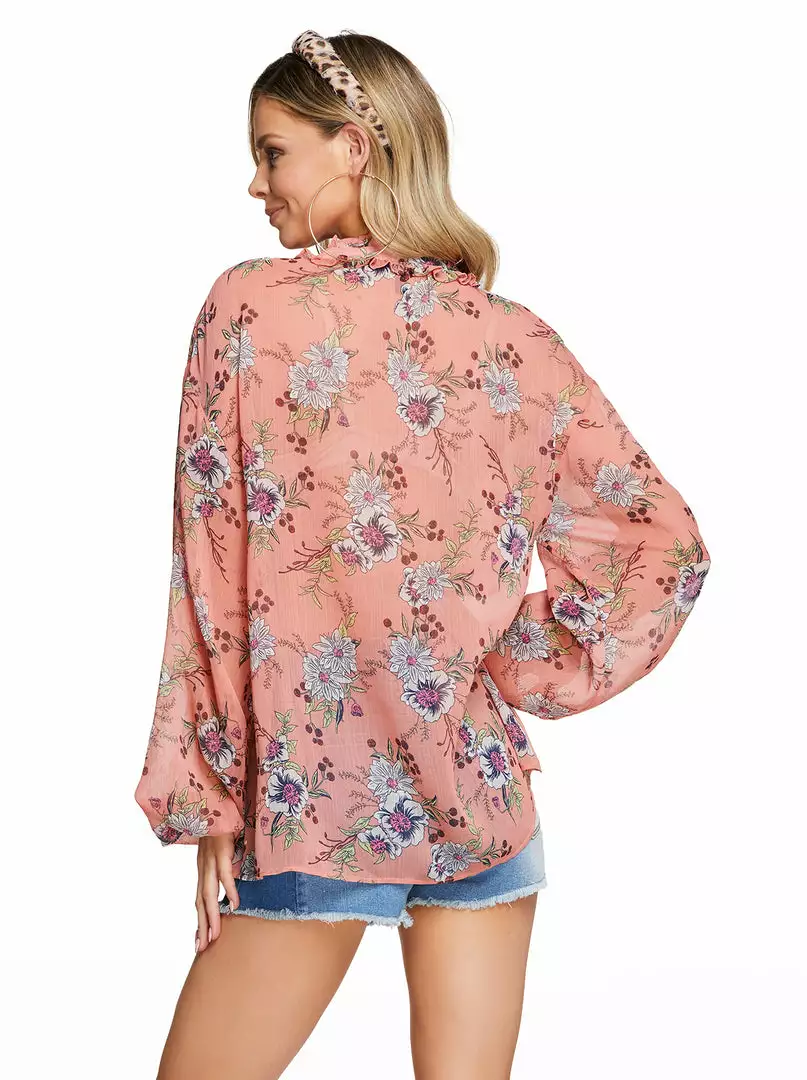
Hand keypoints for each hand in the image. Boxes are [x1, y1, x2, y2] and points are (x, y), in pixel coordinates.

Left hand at [194, 833, 239, 954]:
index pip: (199, 898)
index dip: (199, 920)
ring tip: (214, 935)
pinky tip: (234, 904)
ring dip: (211, 916)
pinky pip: (224, 873)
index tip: (200, 940)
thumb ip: (223, 863)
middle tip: (203, 948)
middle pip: (201, 901)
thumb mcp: (221, 847)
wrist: (214, 799)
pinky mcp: (220, 849)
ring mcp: (210, 858)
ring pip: (209, 892)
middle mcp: (203, 866)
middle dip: (202, 926)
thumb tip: (233, 881)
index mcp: (203, 867)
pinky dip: (229, 889)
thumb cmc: (221, 822)